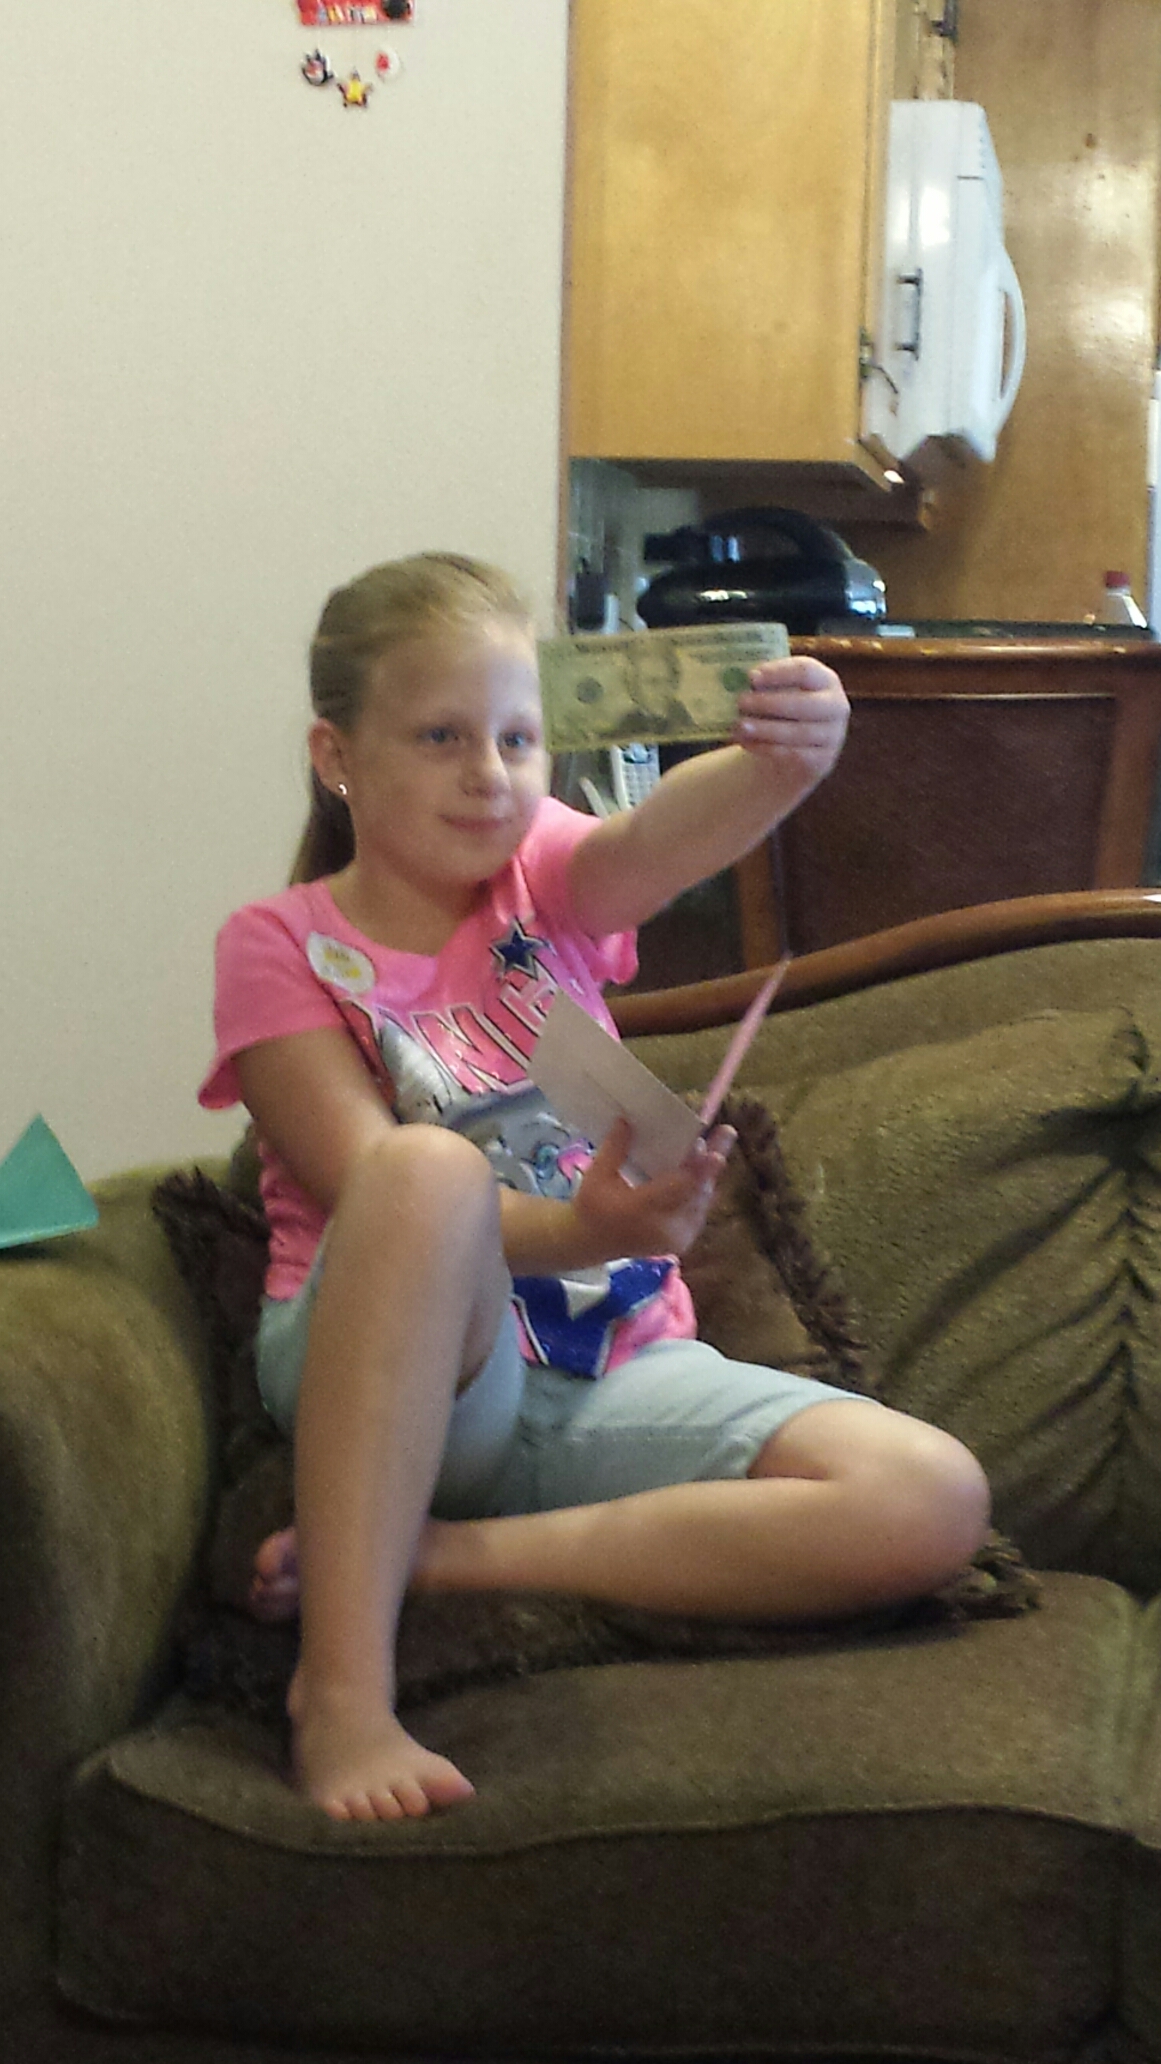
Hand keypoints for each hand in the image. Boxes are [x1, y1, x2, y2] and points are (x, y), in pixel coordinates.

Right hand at [569, 1117, 734, 1263]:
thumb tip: (627, 1120)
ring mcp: (677, 1238)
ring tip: (721, 1140)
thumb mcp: (597, 1176)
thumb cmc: (593, 1206)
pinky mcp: (684, 1240)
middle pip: (697, 1192)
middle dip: (711, 1162)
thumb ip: (614, 1149)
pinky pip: (700, 1208)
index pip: (676, 1190)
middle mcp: (663, 1228)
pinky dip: (703, 1186)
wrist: (593, 1243)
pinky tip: (708, 1164)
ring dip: (710, 1172)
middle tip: (726, 1132)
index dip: (698, 1170)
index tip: (713, 1151)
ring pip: (703, 1199)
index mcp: (639, 1212)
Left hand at [732, 656, 848, 795]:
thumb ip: (765, 684)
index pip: (806, 671)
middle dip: (769, 703)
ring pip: (797, 732)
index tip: (751, 677)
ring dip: (765, 729)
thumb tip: (742, 680)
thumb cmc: (782, 712)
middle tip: (740, 702)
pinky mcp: (823, 761)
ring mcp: (833, 736)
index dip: (778, 673)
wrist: (792, 751)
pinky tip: (746, 743)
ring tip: (739, 726)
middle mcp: (836, 706)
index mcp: (826, 680)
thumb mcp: (779, 692)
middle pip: (803, 703)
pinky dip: (767, 748)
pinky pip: (793, 755)